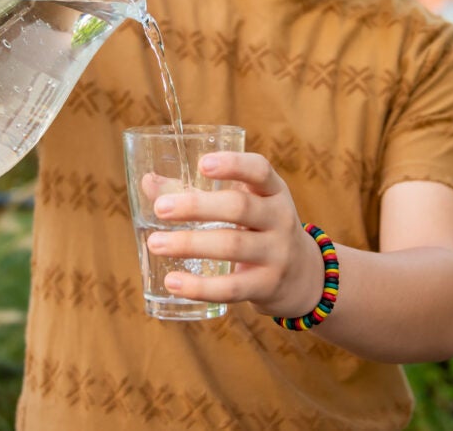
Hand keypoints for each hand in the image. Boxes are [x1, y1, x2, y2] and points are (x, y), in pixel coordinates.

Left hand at [145, 151, 325, 318]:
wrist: (303, 276)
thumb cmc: (260, 229)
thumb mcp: (244, 204)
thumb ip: (198, 192)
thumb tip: (149, 182)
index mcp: (273, 190)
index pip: (260, 170)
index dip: (233, 164)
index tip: (202, 164)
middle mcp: (279, 218)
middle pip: (240, 208)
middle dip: (197, 207)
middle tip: (160, 208)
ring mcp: (276, 253)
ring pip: (232, 246)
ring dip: (189, 244)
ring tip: (154, 243)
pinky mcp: (267, 285)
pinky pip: (231, 287)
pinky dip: (199, 287)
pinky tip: (172, 281)